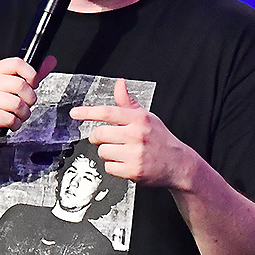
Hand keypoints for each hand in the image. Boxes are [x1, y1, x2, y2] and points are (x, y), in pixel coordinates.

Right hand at [0, 55, 56, 148]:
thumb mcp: (11, 87)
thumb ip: (31, 75)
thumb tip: (50, 61)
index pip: (17, 63)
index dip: (31, 74)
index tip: (33, 84)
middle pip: (21, 85)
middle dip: (29, 99)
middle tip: (24, 104)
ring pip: (18, 104)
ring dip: (23, 114)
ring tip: (15, 115)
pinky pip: (11, 119)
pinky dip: (15, 124)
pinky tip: (8, 122)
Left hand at [70, 78, 195, 188]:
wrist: (179, 164)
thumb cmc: (161, 139)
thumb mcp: (147, 117)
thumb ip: (128, 102)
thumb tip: (120, 84)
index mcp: (139, 119)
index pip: (108, 112)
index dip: (88, 112)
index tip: (75, 113)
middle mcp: (137, 135)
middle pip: (100, 134)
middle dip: (98, 138)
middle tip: (106, 139)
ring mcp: (135, 154)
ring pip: (103, 152)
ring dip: (108, 153)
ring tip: (123, 153)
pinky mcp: (134, 170)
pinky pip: (109, 167)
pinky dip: (114, 167)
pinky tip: (126, 163)